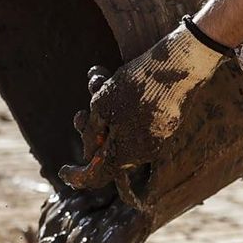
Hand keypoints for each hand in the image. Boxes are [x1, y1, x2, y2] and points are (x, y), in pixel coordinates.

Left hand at [60, 22, 226, 198]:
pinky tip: (116, 82)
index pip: (95, 176)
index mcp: (124, 155)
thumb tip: (88, 152)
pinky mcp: (167, 124)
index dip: (76, 176)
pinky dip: (124, 108)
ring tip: (95, 82)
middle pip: (108, 150)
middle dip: (91, 132)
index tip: (62, 170)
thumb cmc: (136, 87)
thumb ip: (91, 133)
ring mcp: (158, 139)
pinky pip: (139, 123)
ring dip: (105, 113)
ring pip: (122, 132)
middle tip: (80, 115)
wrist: (180, 66)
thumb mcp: (102, 107)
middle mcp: (143, 153)